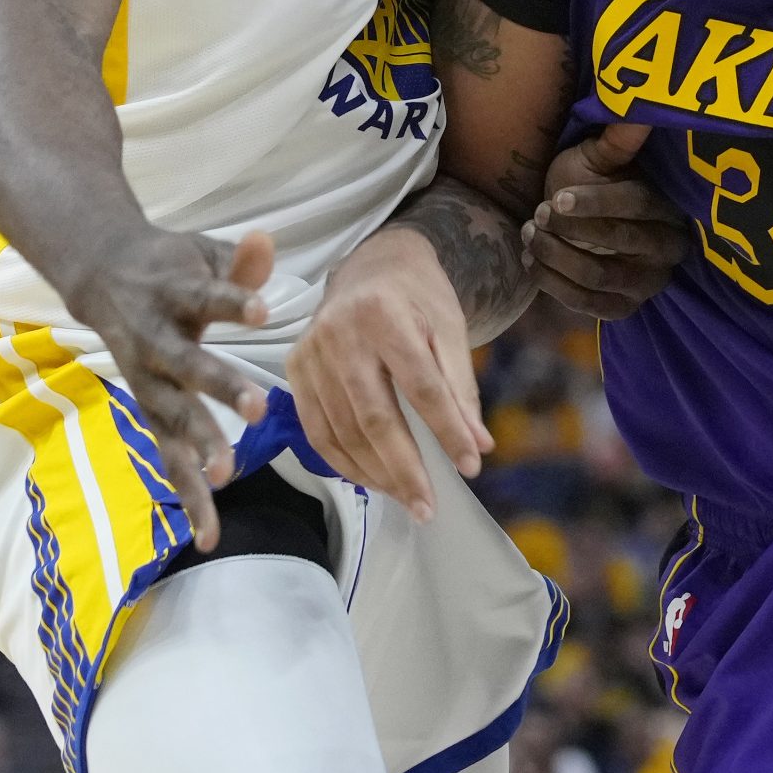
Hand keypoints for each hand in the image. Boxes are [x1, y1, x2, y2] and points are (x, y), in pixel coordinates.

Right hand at [63, 224, 274, 550]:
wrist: (103, 278)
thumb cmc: (170, 267)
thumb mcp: (201, 253)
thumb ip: (237, 262)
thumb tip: (267, 241)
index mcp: (171, 295)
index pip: (205, 297)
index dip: (233, 301)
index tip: (265, 310)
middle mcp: (154, 343)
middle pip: (185, 367)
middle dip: (218, 388)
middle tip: (257, 407)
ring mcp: (148, 383)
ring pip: (171, 420)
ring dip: (197, 448)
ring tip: (227, 475)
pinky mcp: (151, 415)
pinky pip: (169, 459)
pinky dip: (189, 497)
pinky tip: (210, 535)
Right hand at [286, 226, 489, 523]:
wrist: (370, 266)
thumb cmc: (416, 297)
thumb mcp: (450, 326)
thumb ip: (460, 385)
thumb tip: (478, 445)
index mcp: (385, 313)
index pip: (420, 385)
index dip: (446, 429)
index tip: (470, 465)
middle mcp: (340, 332)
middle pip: (373, 415)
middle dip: (404, 468)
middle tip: (428, 507)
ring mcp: (311, 351)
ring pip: (341, 430)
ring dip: (375, 473)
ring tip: (407, 498)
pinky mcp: (294, 367)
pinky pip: (316, 429)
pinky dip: (344, 462)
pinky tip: (372, 479)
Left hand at [523, 123, 687, 317]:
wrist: (581, 223)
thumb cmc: (594, 183)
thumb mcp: (601, 159)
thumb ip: (618, 140)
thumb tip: (637, 105)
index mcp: (669, 208)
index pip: (638, 204)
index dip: (596, 202)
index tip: (556, 198)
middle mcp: (667, 250)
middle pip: (621, 242)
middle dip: (573, 229)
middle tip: (536, 215)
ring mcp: (646, 284)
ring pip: (600, 276)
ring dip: (556, 256)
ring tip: (528, 235)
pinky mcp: (623, 308)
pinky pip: (588, 305)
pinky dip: (553, 284)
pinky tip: (529, 260)